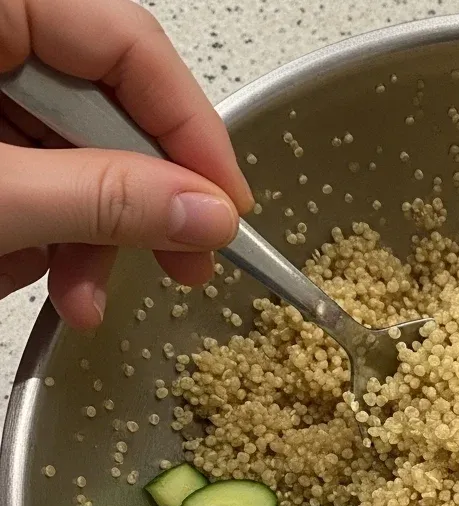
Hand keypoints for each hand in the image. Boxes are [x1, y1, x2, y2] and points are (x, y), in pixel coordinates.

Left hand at [0, 0, 251, 327]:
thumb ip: (101, 200)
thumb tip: (210, 215)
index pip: (130, 46)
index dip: (192, 134)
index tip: (229, 211)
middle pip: (104, 105)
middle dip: (133, 205)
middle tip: (181, 266)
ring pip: (65, 151)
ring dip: (84, 237)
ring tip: (82, 301)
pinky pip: (25, 170)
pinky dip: (38, 228)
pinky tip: (32, 274)